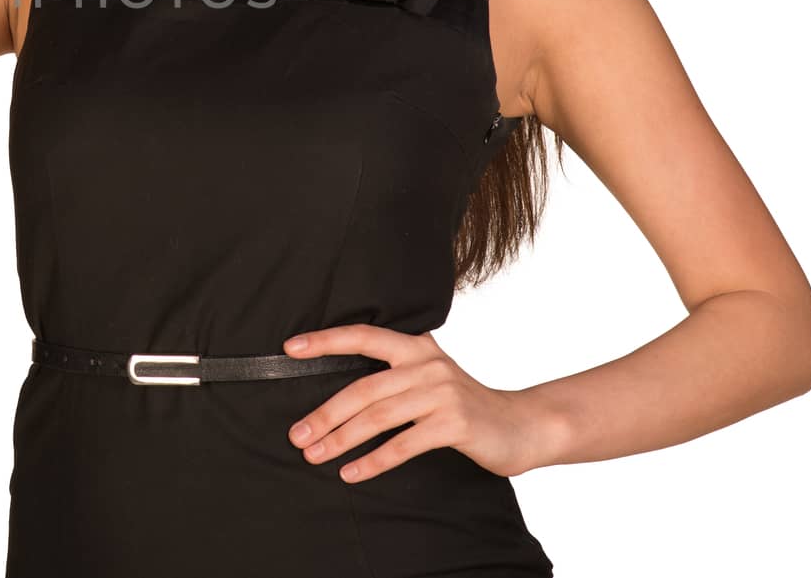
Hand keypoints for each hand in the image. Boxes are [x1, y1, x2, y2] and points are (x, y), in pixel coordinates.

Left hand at [281, 324, 550, 481]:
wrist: (521, 425)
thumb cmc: (464, 405)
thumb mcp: (430, 377)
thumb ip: (394, 375)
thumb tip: (338, 395)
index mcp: (416, 347)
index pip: (363, 336)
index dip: (325, 341)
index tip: (290, 349)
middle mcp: (427, 364)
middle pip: (363, 388)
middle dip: (325, 414)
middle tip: (297, 435)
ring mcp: (441, 393)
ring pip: (377, 417)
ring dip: (341, 439)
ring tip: (316, 454)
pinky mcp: (453, 423)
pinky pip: (402, 445)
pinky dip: (373, 461)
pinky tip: (352, 473)